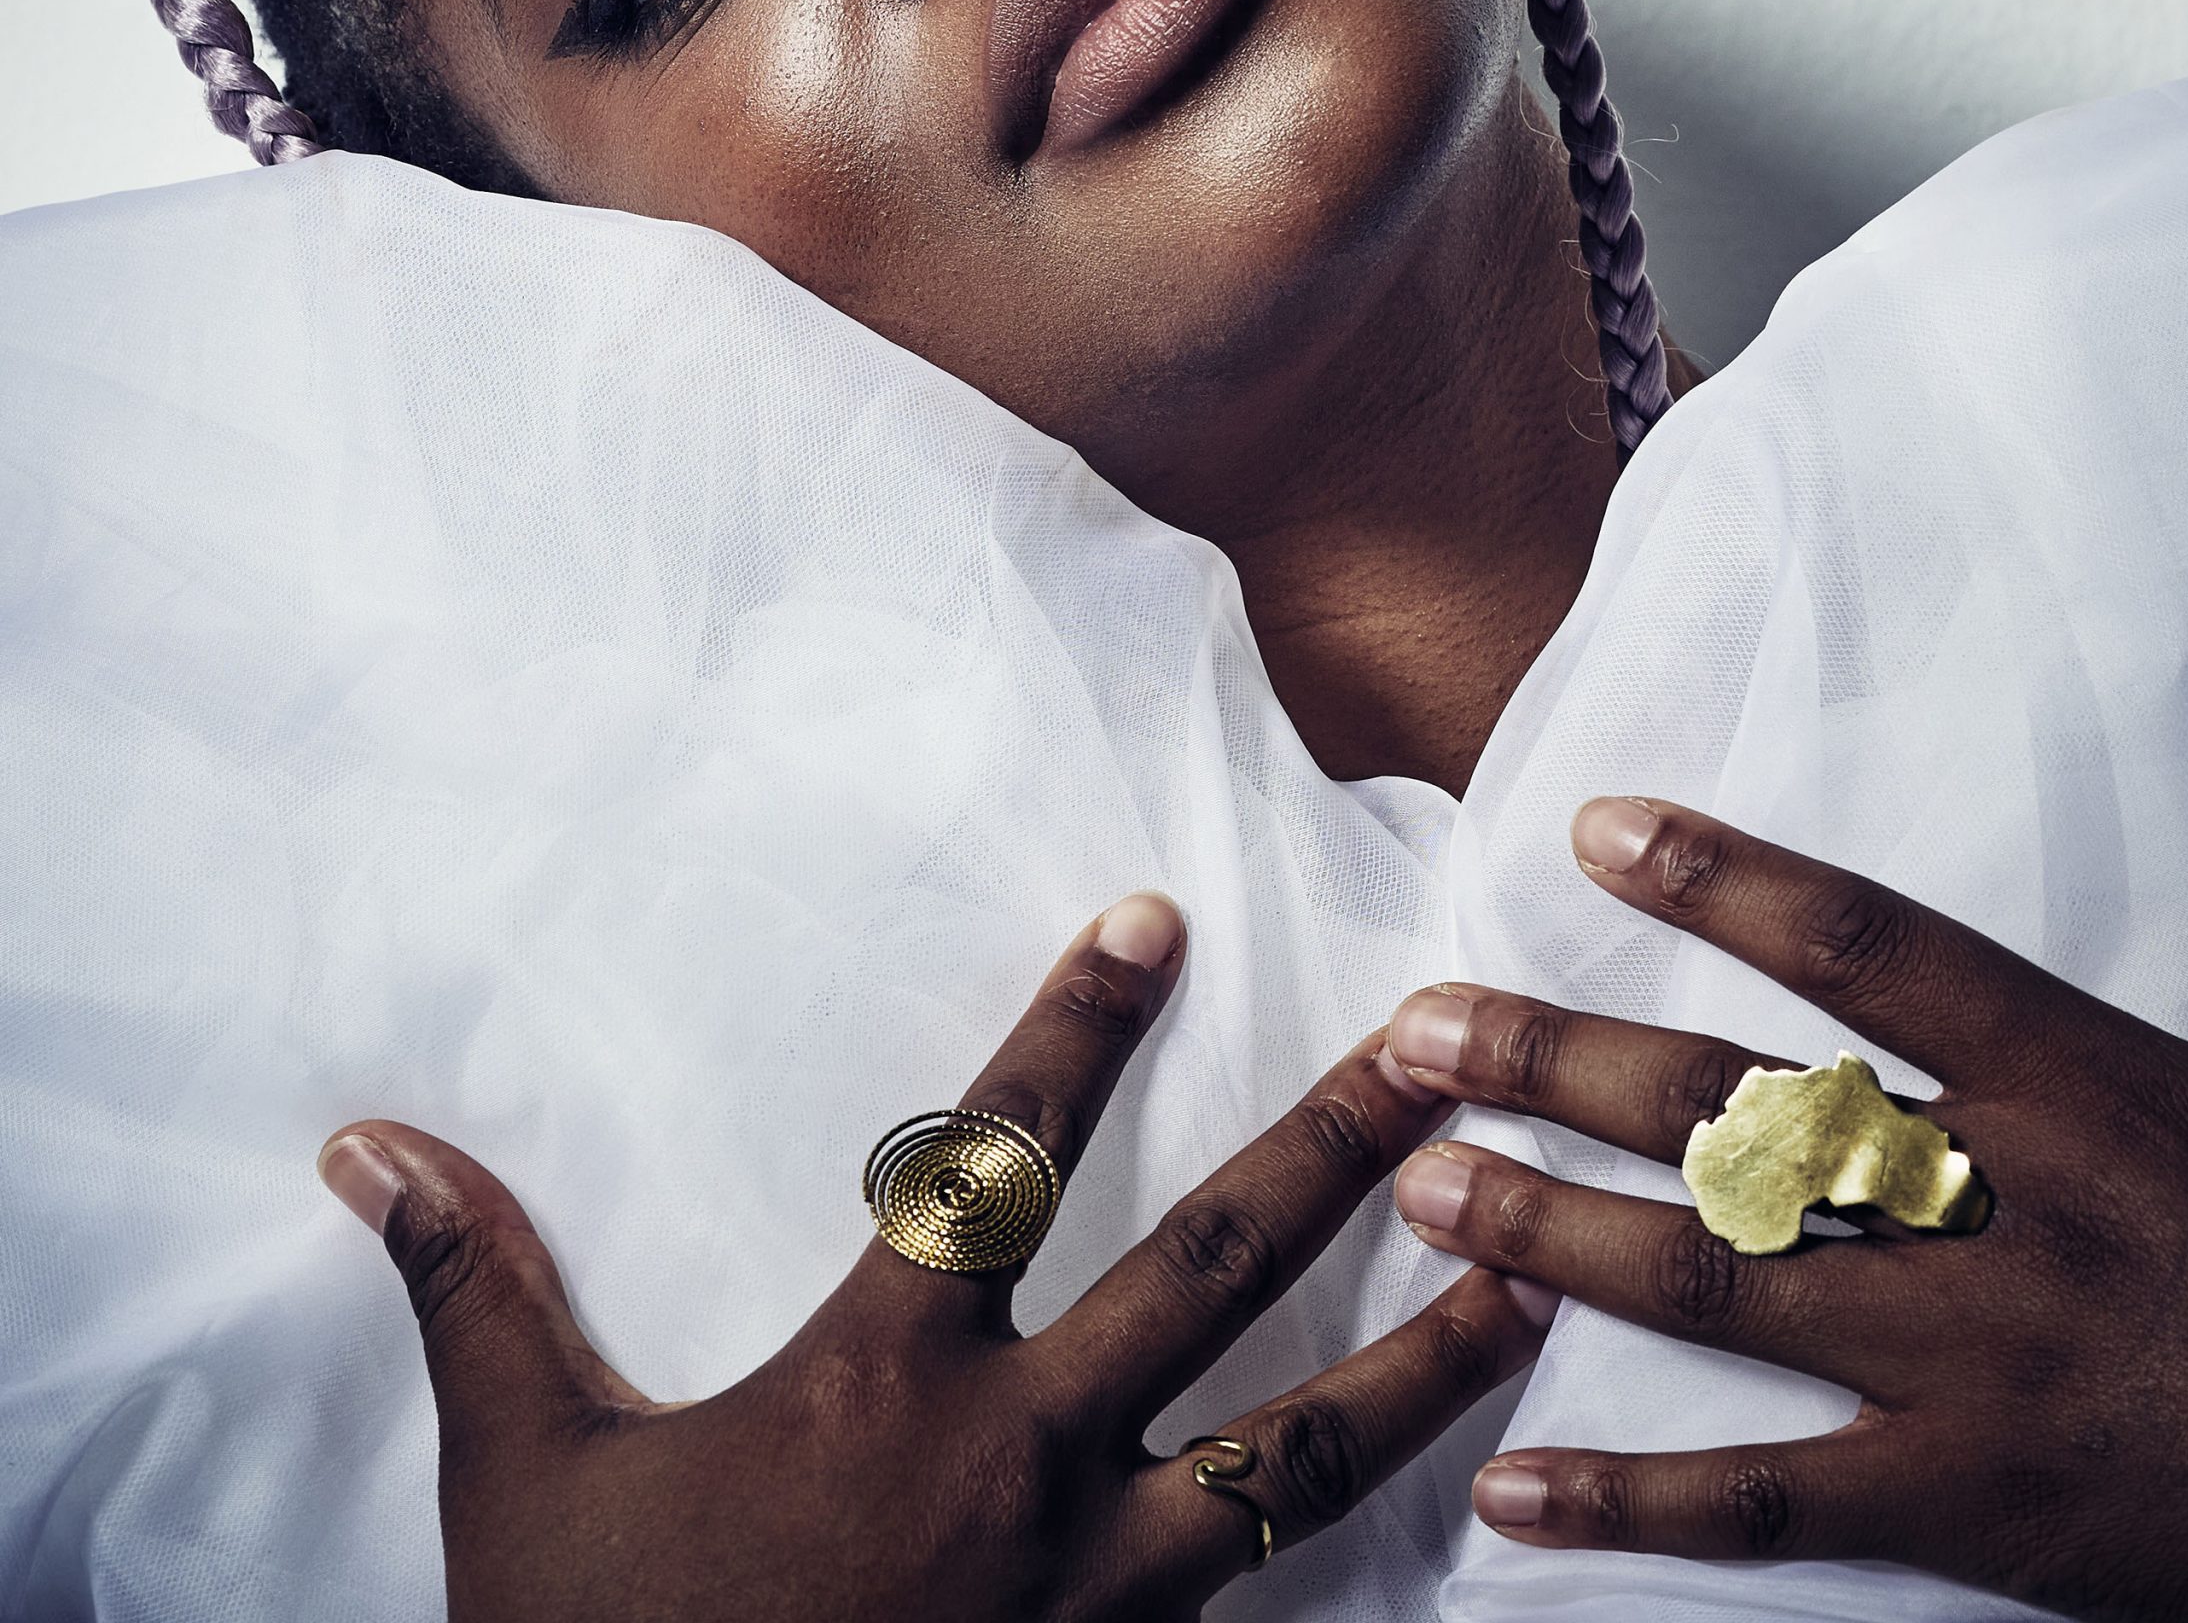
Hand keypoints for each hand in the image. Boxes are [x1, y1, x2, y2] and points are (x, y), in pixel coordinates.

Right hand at [321, 893, 1552, 1620]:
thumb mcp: (526, 1486)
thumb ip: (479, 1293)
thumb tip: (365, 1143)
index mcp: (885, 1383)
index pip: (992, 1158)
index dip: (1073, 1027)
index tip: (1157, 914)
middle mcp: (1023, 1464)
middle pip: (1211, 1267)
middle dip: (1334, 1143)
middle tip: (1446, 1040)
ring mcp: (1100, 1592)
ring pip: (1305, 1450)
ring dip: (1433, 1352)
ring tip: (1542, 1266)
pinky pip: (1285, 1615)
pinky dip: (1385, 1565)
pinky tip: (1485, 1517)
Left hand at [1383, 711, 2187, 1618]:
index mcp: (2098, 1095)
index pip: (1878, 956)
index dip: (1731, 880)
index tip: (1596, 828)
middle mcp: (2011, 1219)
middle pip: (1746, 1125)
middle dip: (1564, 1067)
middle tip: (1414, 1030)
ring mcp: (1981, 1376)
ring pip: (1726, 1291)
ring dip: (1552, 1238)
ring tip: (1418, 1188)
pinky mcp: (1977, 1515)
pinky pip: (1775, 1509)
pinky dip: (1633, 1498)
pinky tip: (1506, 1482)